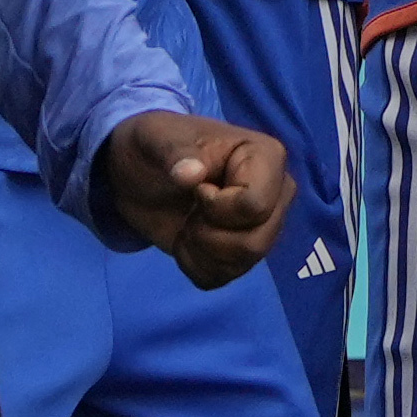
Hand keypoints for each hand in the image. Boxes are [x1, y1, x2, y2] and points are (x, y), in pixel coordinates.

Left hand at [99, 111, 294, 290]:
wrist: (140, 170)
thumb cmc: (157, 144)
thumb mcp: (158, 139)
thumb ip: (176, 153)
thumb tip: (191, 175)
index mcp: (266, 157)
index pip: (256, 206)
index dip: (216, 209)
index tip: (195, 189)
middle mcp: (276, 193)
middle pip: (256, 242)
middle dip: (209, 236)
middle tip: (188, 213)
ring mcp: (263, 224)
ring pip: (245, 262)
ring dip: (201, 251)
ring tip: (186, 225)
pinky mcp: (242, 250)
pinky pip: (226, 277)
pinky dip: (196, 266)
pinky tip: (186, 241)